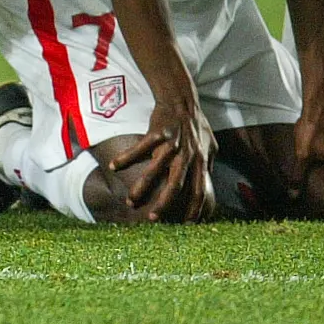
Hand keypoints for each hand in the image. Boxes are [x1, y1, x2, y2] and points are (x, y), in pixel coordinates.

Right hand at [105, 98, 216, 221]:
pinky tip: (113, 166)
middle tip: (153, 219)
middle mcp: (187, 154)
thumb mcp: (210, 143)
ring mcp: (172, 143)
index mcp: (200, 159)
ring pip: (156, 169)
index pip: (200, 189)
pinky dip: (126, 157)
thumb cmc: (196, 122)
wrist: (182, 99)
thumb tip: (210, 178)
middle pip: (176, 184)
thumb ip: (209, 162)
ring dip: (142, 186)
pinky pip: (140, 147)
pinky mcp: (157, 132)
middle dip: (165, 203)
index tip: (188, 224)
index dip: (195, 207)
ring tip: (130, 200)